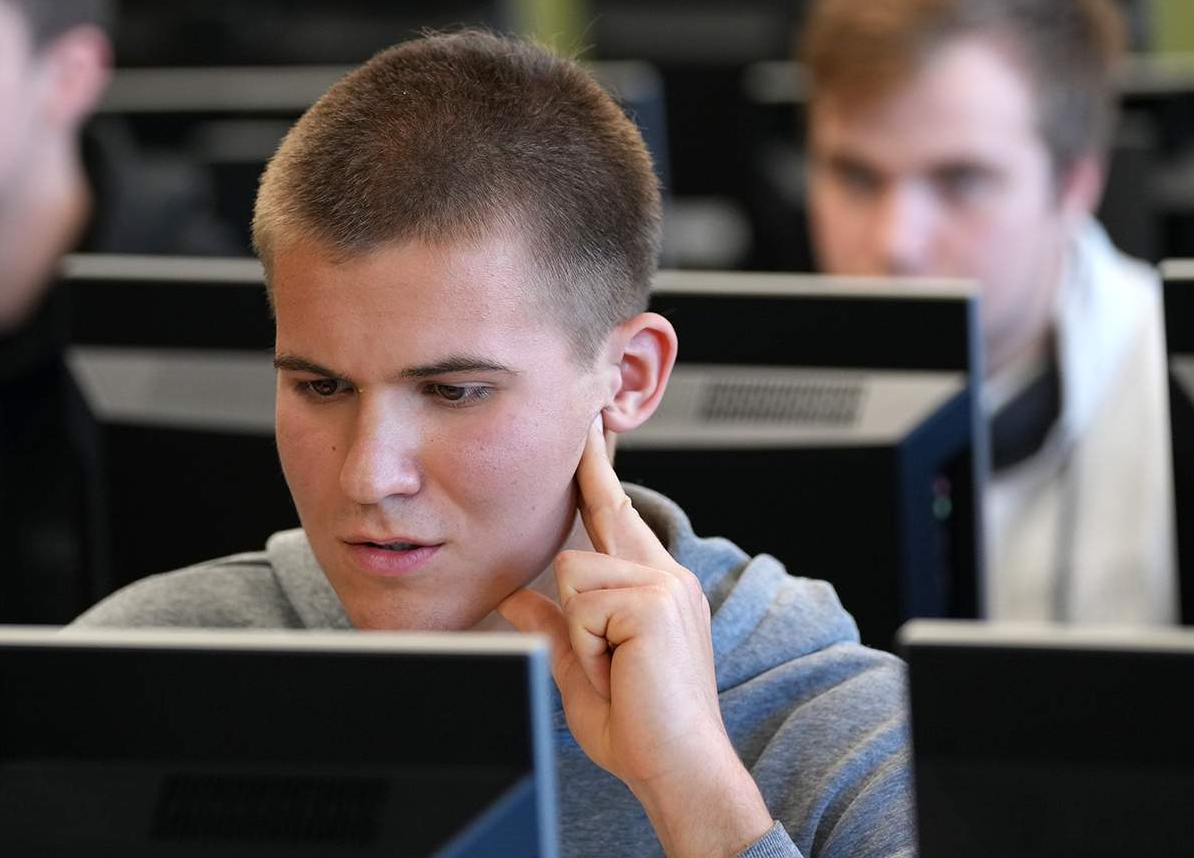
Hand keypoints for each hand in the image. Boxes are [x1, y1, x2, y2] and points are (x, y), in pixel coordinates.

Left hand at [498, 416, 773, 856]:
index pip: (616, 516)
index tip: (589, 427)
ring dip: (580, 637)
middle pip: (579, 552)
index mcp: (655, 587)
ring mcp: (663, 584)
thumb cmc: (639, 727)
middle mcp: (665, 575)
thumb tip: (515, 597)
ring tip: (615, 672)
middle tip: (616, 669)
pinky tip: (620, 670)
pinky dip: (588, 647)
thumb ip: (554, 626)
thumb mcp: (580, 671)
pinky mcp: (654, 599)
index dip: (597, 473)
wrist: (678, 766)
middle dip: (581, 616)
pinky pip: (583, 603)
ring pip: (572, 575)